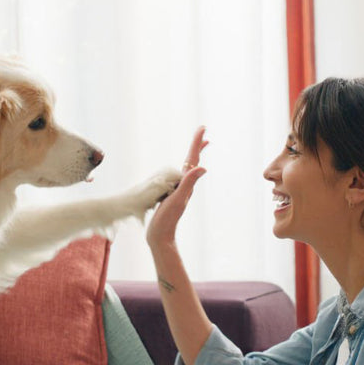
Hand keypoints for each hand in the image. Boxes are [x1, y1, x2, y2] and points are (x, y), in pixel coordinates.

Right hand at [146, 126, 207, 248]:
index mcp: (186, 183)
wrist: (160, 236)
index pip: (193, 159)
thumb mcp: (178, 199)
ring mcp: (178, 190)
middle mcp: (184, 185)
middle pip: (193, 161)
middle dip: (197, 146)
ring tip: (197, 147)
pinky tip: (181, 171)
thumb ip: (189, 183)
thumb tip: (203, 168)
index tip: (203, 128)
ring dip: (192, 156)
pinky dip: (182, 169)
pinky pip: (178, 177)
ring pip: (187, 168)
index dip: (197, 143)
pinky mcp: (171, 196)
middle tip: (203, 131)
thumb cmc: (167, 219)